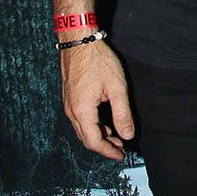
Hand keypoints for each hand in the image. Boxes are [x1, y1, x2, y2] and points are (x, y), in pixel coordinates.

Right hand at [60, 40, 134, 160]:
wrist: (78, 40)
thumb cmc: (97, 60)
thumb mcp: (116, 87)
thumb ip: (122, 113)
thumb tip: (127, 135)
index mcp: (82, 112)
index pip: (94, 142)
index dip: (108, 152)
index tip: (121, 156)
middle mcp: (71, 111)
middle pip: (86, 138)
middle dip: (104, 146)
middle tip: (121, 148)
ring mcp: (68, 104)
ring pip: (83, 129)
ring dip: (99, 135)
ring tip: (116, 136)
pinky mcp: (69, 97)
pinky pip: (80, 118)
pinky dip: (93, 125)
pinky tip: (105, 121)